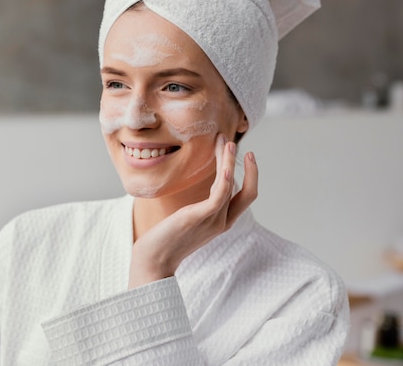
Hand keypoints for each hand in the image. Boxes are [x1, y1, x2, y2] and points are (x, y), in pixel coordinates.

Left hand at [128, 134, 257, 287]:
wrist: (153, 261)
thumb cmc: (165, 240)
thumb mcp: (187, 222)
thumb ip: (197, 210)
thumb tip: (197, 195)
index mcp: (221, 223)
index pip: (245, 196)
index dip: (249, 175)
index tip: (241, 155)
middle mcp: (222, 222)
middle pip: (246, 191)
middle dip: (246, 166)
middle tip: (234, 142)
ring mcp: (213, 221)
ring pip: (231, 186)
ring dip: (229, 161)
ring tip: (224, 141)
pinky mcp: (200, 218)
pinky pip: (219, 195)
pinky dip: (226, 178)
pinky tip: (226, 164)